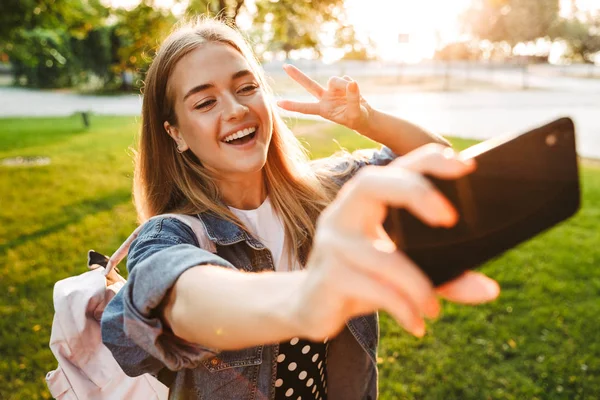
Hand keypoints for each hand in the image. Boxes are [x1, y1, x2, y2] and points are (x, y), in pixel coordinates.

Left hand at [277, 64, 371, 131]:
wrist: (364, 116)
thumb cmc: (357, 119)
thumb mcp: (355, 113)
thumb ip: (353, 99)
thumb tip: (352, 83)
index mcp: (323, 109)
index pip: (306, 108)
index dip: (293, 106)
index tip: (278, 103)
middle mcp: (325, 98)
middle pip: (309, 85)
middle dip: (297, 75)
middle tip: (284, 66)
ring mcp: (332, 90)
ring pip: (333, 80)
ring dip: (342, 84)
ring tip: (352, 91)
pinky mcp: (342, 83)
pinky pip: (347, 79)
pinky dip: (352, 85)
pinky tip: (355, 91)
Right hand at [296, 144, 499, 339]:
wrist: (310, 306)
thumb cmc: (363, 278)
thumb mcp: (404, 272)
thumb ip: (444, 276)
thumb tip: (490, 290)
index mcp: (364, 202)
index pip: (396, 168)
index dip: (427, 161)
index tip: (465, 166)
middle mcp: (343, 213)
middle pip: (371, 182)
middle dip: (414, 192)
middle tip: (450, 220)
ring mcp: (331, 243)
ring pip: (385, 258)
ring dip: (419, 286)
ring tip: (434, 308)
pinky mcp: (327, 275)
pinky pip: (376, 290)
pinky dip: (404, 309)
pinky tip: (417, 324)